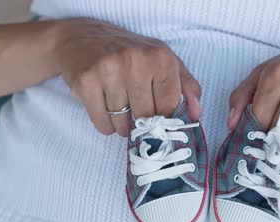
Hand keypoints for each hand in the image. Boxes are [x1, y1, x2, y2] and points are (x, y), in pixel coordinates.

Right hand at [52, 19, 201, 135]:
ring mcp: (108, 71)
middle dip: (143, 122)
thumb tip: (196, 114)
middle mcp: (135, 61)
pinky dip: (105, 125)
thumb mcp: (163, 60)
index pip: (169, 106)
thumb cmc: (129, 52)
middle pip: (146, 116)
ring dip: (123, 126)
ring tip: (120, 109)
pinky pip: (102, 123)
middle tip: (137, 113)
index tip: (158, 117)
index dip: (164, 118)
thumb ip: (187, 86)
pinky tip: (106, 110)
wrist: (83, 38)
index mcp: (159, 57)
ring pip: (122, 124)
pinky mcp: (86, 82)